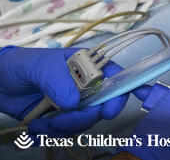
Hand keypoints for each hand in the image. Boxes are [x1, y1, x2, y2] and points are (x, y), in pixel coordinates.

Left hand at [0, 46, 127, 135]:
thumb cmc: (19, 65)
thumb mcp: (39, 67)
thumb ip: (58, 81)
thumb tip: (74, 103)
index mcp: (86, 66)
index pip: (114, 77)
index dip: (118, 93)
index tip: (108, 111)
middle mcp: (83, 85)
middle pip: (101, 107)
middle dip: (81, 118)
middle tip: (59, 120)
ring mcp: (72, 103)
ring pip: (83, 124)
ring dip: (61, 129)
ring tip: (39, 123)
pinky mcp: (59, 118)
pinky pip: (65, 133)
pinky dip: (50, 135)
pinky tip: (35, 127)